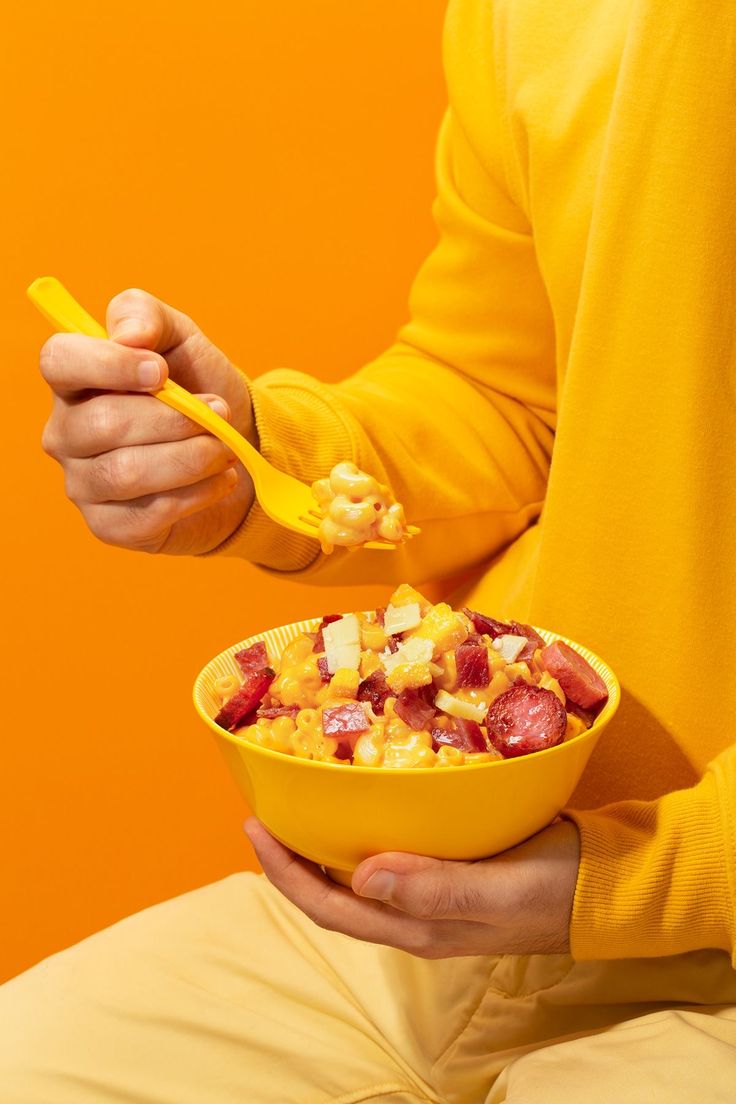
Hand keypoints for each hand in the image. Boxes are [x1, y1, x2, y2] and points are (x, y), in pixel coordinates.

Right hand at [40, 288, 255, 554]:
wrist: (236, 448)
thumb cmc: (197, 388)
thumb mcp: (181, 338)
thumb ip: (147, 317)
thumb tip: (129, 335)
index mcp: (75, 380)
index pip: (59, 362)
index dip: (107, 364)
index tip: (161, 371)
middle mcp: (67, 433)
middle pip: (102, 423)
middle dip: (173, 419)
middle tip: (219, 413)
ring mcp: (84, 483)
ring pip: (126, 472)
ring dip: (189, 458)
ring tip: (226, 448)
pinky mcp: (110, 527)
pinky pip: (147, 515)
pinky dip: (196, 495)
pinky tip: (221, 480)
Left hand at [244, 817, 579, 958]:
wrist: (603, 886)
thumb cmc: (553, 886)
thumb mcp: (499, 890)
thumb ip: (436, 888)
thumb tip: (363, 877)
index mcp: (419, 928)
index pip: (332, 908)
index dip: (286, 874)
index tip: (256, 830)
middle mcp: (415, 917)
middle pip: (333, 897)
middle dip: (290, 861)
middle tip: (263, 813)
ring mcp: (431, 896)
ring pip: (357, 880)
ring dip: (320, 850)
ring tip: (296, 810)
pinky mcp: (449, 872)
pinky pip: (388, 861)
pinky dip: (360, 836)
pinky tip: (358, 809)